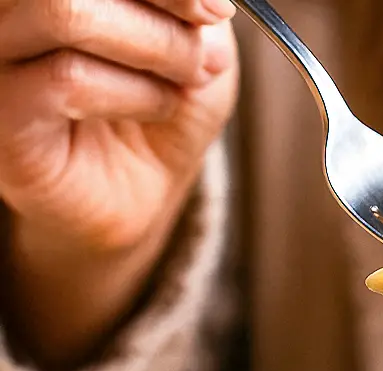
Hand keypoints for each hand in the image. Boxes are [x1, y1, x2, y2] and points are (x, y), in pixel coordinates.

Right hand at [0, 0, 239, 368]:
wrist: (137, 192)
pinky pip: (68, 80)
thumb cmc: (153, 106)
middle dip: (158, 13)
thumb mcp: (185, 44)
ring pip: (65, 13)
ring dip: (155, 50)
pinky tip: (157, 108)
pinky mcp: (2, 114)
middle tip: (203, 54)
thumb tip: (205, 3)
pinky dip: (136, 94)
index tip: (214, 9)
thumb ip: (182, 10)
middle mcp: (8, 9)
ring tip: (185, 83)